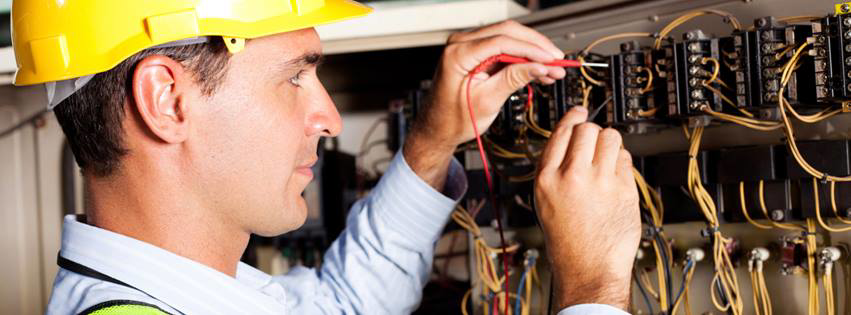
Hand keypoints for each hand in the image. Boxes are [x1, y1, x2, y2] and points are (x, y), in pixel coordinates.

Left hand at [403, 20, 565, 189]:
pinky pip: (503, 48)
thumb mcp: (488, 100)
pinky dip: (522, 58)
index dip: (531, 49)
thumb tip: (540, 66)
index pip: (502, 41)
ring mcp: (467, 46)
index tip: (551, 59)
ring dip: (532, 52)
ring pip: (508, 38)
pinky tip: (539, 69)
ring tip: (553, 69)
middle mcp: (460, 44)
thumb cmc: (453, 119)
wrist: (438, 128)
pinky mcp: (476, 54)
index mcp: (458, 54)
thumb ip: (514, 79)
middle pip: (507, 32)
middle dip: (536, 46)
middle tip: (558, 60)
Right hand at [534, 107, 639, 310]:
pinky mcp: (624, 190)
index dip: (572, 117)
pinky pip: (626, 159)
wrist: (588, 267)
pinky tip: (615, 175)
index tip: (579, 111)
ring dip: (610, 142)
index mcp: (547, 179)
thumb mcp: (545, 200)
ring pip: (610, 137)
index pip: (561, 132)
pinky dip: (622, 161)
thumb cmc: (567, 240)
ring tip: (606, 157)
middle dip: (592, 131)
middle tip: (594, 141)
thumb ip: (555, 169)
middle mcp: (572, 177)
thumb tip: (570, 139)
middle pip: (587, 129)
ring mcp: (600, 182)